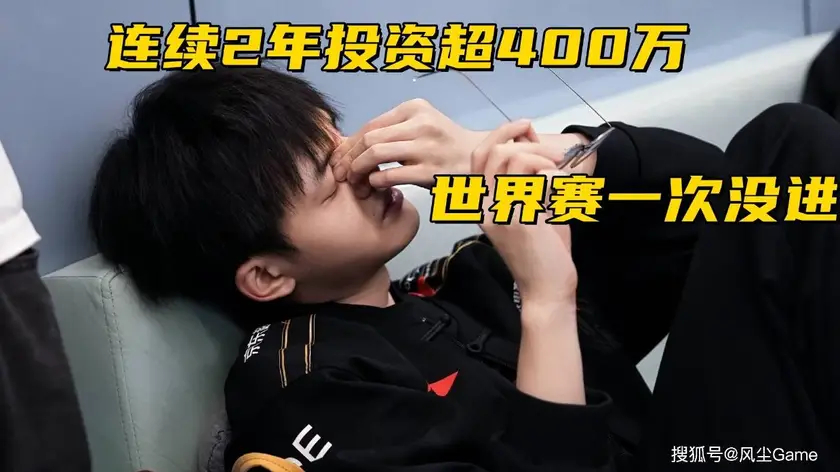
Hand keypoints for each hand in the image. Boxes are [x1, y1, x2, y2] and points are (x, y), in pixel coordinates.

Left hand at [330, 99, 484, 196]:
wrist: (477, 159)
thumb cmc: (444, 144)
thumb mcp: (421, 125)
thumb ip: (392, 130)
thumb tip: (349, 142)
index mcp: (414, 109)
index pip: (371, 124)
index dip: (349, 143)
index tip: (339, 157)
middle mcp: (420, 123)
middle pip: (369, 138)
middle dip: (349, 157)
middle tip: (341, 172)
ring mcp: (426, 147)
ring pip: (376, 153)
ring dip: (358, 169)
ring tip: (354, 180)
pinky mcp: (429, 171)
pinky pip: (390, 175)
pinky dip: (376, 181)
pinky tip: (374, 186)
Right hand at [472, 120, 577, 308]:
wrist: (546, 287)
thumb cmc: (544, 251)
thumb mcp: (532, 209)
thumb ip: (529, 180)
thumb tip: (534, 148)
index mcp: (484, 203)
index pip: (479, 157)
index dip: (501, 135)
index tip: (525, 128)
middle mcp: (485, 206)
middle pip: (490, 152)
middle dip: (522, 139)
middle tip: (548, 148)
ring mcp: (499, 211)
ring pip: (510, 158)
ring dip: (540, 156)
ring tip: (558, 171)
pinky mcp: (518, 218)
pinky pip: (533, 178)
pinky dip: (551, 175)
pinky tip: (561, 189)